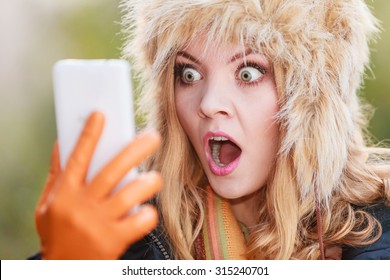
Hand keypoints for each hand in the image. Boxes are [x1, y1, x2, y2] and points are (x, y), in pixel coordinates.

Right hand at [35, 112, 161, 258]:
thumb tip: (61, 142)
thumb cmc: (58, 232)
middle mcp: (81, 206)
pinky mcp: (114, 241)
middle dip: (135, 149)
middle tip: (154, 136)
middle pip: (112, 170)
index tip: (101, 114)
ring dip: (148, 182)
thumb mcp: (48, 204)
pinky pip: (140, 221)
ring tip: (155, 177)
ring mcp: (98, 224)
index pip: (77, 157)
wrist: (63, 271)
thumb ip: (56, 174)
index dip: (89, 134)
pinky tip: (148, 210)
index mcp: (64, 193)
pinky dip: (149, 213)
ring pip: (130, 194)